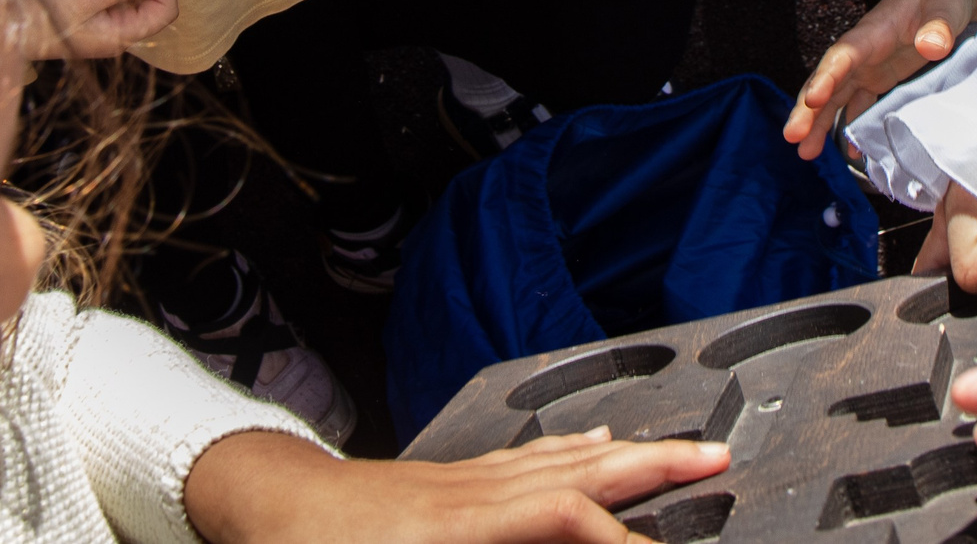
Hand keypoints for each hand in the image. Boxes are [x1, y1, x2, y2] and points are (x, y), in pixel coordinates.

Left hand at [188, 425, 733, 543]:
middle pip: (581, 469)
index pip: (564, 517)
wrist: (258, 503)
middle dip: (657, 466)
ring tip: (687, 449)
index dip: (621, 539)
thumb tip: (548, 528)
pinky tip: (598, 442)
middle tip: (719, 459)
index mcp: (459, 526)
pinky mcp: (449, 477)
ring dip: (632, 453)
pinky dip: (576, 448)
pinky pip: (530, 455)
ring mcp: (464, 477)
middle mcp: (473, 491)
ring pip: (564, 456)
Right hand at [783, 0, 976, 158]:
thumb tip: (931, 46)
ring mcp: (870, 64)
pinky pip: (859, 102)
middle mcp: (864, 50)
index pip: (843, 56)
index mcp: (873, 31)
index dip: (826, 77)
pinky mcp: (882, 75)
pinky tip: (849, 152)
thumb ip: (939, 26)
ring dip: (820, 121)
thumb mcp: (947, 7)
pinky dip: (851, 124)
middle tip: (791, 136)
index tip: (811, 99)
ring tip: (805, 152)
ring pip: (837, 95)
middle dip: (808, 108)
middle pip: (829, 80)